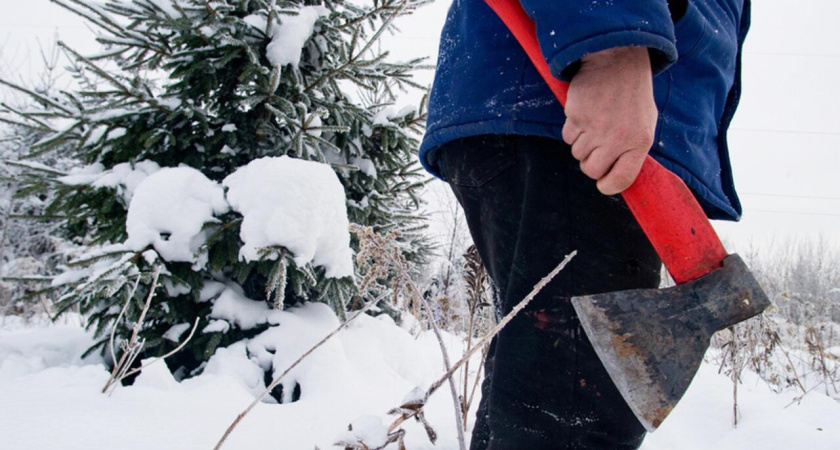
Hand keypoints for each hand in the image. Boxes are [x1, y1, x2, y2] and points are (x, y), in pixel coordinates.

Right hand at [561, 46, 657, 194]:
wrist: (617, 60)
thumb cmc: (632, 95)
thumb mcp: (645, 123)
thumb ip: (632, 151)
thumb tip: (615, 176)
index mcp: (639, 141)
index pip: (620, 180)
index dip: (608, 186)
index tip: (604, 183)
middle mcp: (617, 138)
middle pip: (591, 170)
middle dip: (591, 164)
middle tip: (597, 149)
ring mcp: (595, 127)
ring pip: (577, 154)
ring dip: (582, 144)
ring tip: (594, 124)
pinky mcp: (576, 116)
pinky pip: (567, 136)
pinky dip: (573, 130)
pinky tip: (585, 114)